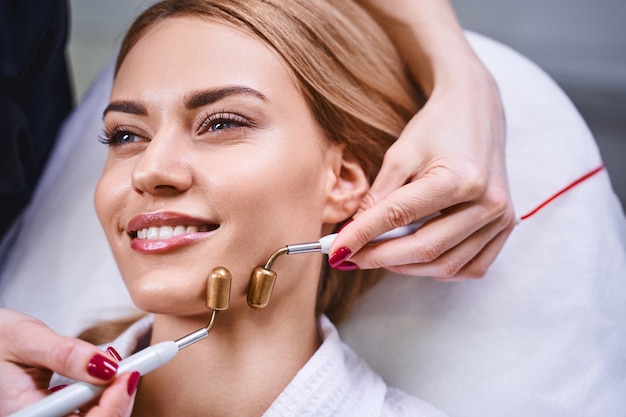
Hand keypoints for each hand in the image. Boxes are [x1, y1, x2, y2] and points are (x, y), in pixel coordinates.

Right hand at [0, 308, 136, 415]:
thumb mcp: (27, 339)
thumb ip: (65, 354)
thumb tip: (105, 366)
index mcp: (23, 413)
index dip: (110, 407)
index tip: (128, 375)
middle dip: (118, 402)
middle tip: (131, 370)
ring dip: (114, 399)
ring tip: (121, 369)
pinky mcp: (58, 415)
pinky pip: (88, 414)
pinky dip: (106, 398)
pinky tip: (110, 377)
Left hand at [328, 66, 515, 278]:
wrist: (476, 112)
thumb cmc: (436, 128)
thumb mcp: (400, 155)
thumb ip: (378, 198)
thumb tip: (352, 237)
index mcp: (460, 178)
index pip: (399, 216)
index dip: (362, 236)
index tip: (334, 250)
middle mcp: (488, 203)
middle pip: (425, 248)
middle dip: (379, 258)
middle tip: (349, 258)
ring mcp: (501, 219)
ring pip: (446, 266)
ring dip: (405, 267)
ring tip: (376, 256)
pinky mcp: (505, 228)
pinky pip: (469, 267)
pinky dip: (437, 269)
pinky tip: (414, 258)